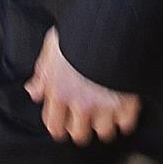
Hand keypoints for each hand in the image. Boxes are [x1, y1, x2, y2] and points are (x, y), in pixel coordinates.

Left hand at [25, 29, 139, 143]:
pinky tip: (122, 108)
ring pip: (104, 133)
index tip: (63, 125)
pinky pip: (126, 125)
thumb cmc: (81, 33)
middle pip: (80, 135)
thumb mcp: (54, 47)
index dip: (59, 127)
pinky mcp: (128, 104)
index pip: (54, 126)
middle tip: (86, 117)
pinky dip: (125, 119)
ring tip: (106, 112)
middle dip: (82, 128)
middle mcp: (81, 104)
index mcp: (60, 91)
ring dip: (105, 124)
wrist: (114, 27)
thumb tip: (33, 91)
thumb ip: (43, 72)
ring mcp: (106, 107)